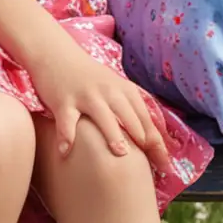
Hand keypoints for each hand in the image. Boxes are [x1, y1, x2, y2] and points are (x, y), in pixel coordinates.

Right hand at [27, 34, 172, 172]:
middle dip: (143, 141)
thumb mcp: (115, 87)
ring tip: (121, 153)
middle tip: (151, 168)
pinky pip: (66, 121)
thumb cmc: (89, 77)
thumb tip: (153, 140)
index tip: (166, 167)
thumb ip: (131, 109)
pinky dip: (66, 136)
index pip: (146, 120)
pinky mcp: (63, 100)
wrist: (56, 54)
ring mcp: (86, 96)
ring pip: (103, 116)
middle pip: (131, 117)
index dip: (158, 144)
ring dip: (113, 134)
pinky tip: (66, 152)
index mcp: (125, 90)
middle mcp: (109, 92)